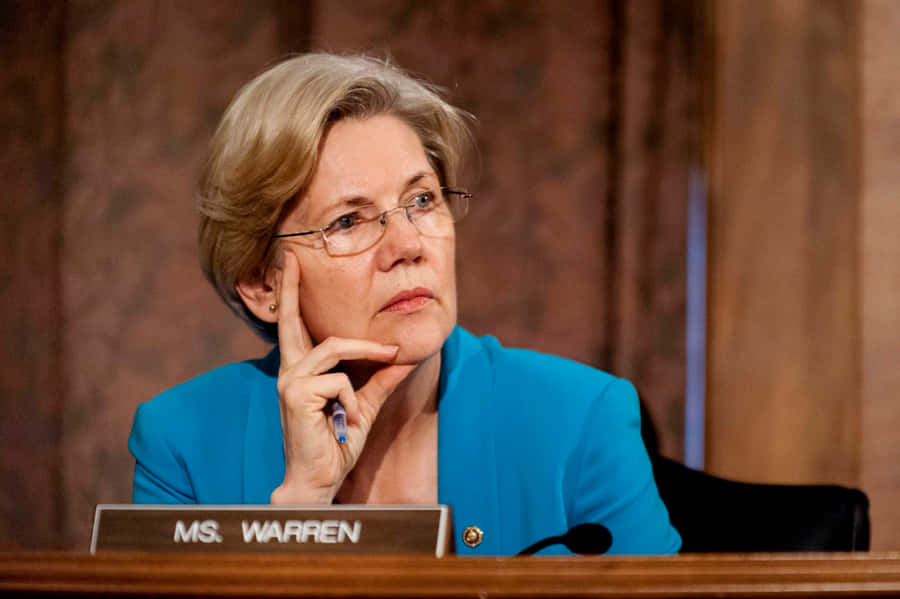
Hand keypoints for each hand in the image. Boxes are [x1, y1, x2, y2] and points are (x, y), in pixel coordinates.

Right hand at [269, 250, 414, 504]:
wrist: (320, 479)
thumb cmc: (336, 443)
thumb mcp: (364, 405)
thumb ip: (381, 379)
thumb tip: (405, 354)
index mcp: (302, 369)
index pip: (295, 324)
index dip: (291, 293)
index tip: (289, 261)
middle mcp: (290, 370)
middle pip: (296, 320)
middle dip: (292, 287)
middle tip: (292, 254)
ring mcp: (289, 381)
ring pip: (335, 348)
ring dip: (365, 359)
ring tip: (380, 373)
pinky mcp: (295, 393)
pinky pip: (340, 381)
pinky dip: (353, 401)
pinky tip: (345, 420)